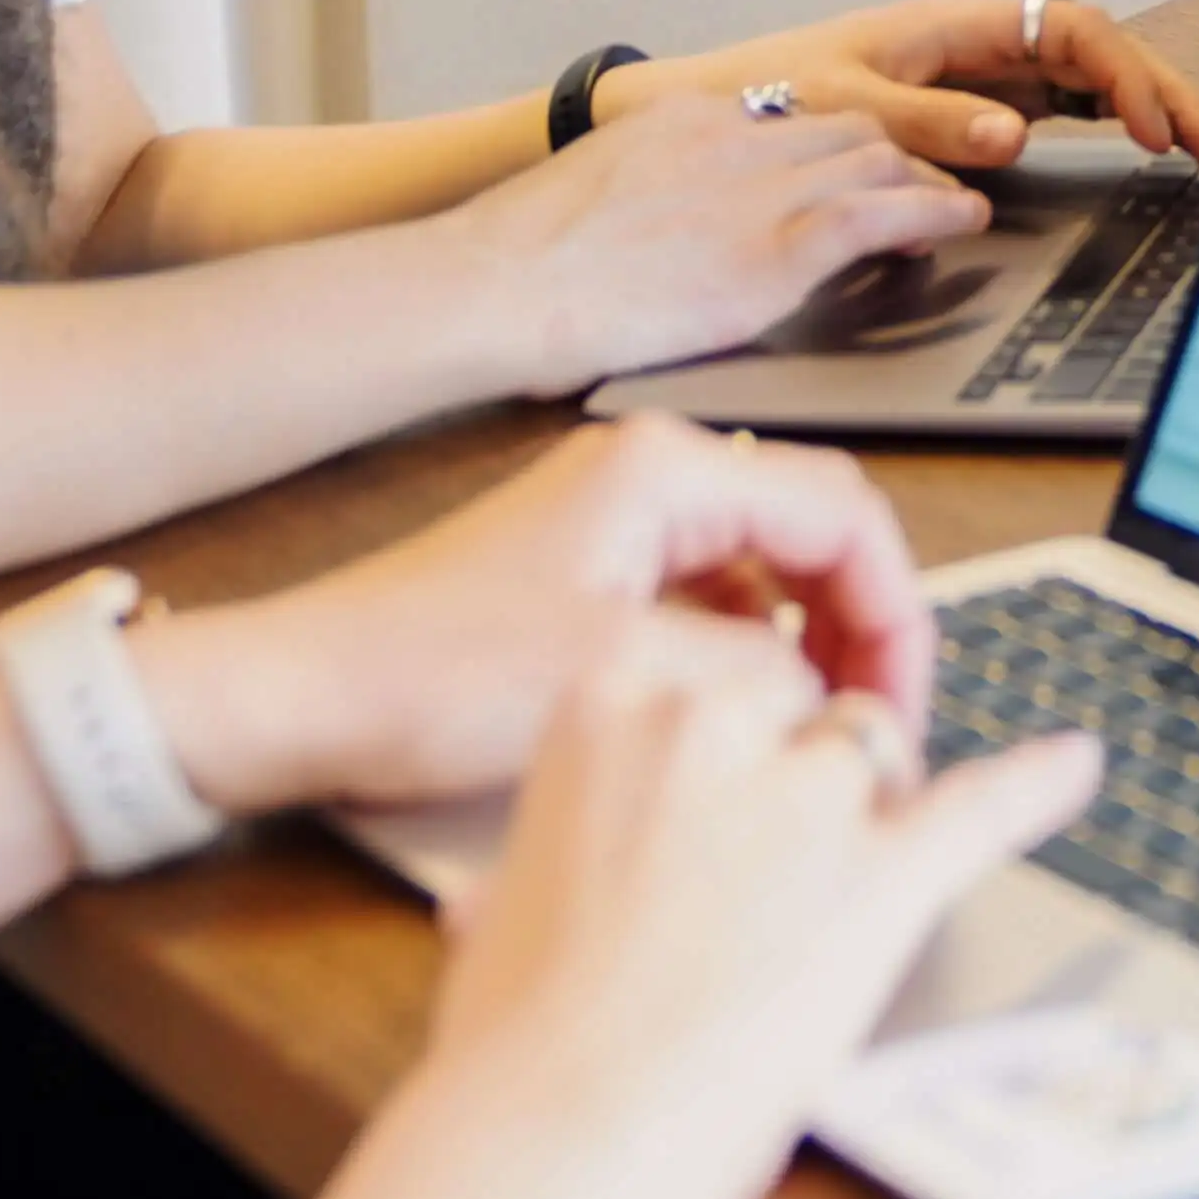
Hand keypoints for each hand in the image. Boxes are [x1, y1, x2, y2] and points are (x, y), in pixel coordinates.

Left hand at [136, 418, 936, 817]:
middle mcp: (652, 471)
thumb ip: (760, 673)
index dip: (896, 612)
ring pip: (768, 568)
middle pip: (816, 531)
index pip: (848, 511)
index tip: (902, 701)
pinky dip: (749, 653)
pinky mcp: (588, 568)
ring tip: (813, 731)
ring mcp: (617, 517)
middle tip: (873, 726)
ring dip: (808, 645)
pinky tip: (737, 719)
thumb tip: (836, 702)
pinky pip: (712, 595)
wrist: (295, 699)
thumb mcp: (627, 676)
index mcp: (670, 467)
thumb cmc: (429, 676)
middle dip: (862, 628)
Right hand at [307, 613, 1103, 1198]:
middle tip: (759, 881)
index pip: (721, 676)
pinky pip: (988, 804)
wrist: (551, 1135)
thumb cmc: (512, 1040)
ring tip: (823, 901)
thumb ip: (545, 864)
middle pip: (807, 708)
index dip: (735, 751)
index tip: (716, 803)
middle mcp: (715, 718)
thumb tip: (504, 896)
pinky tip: (1073, 767)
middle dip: (799, 783)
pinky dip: (1038, 786)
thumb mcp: (506, 905)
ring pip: (877, 754)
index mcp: (610, 697)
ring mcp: (809, 790)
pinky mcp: (889, 870)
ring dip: (867, 814)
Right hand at [444, 93, 992, 393]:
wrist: (494, 285)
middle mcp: (730, 138)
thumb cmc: (516, 267)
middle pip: (848, 125)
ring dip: (928, 179)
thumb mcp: (593, 198)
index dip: (838, 140)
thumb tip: (659, 231)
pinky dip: (934, 212)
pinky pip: (880, 212)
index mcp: (683, 121)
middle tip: (931, 176)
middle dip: (898, 151)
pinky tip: (962, 221)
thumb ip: (646, 196)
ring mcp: (757, 189)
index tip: (860, 158)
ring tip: (961, 201)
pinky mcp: (776, 246)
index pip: (790, 114)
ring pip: (877, 159)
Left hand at [615, 0, 1198, 173]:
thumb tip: (1014, 136)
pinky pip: (1066, 108)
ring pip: (1094, 80)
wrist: (705, 113)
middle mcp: (983, 42)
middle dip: (1169, 94)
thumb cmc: (765, 95)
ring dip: (1153, 109)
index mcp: (958, 23)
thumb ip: (927, 123)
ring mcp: (986, 74)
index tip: (1151, 133)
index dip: (1125, 79)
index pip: (1074, 33)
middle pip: (1103, 53)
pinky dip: (1114, 127)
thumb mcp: (843, 108)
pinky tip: (1148, 155)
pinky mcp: (977, 108)